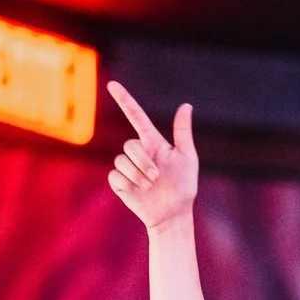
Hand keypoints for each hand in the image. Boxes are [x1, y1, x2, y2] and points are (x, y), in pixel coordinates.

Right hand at [105, 81, 198, 229]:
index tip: (112, 85)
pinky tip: (138, 192)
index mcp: (153, 142)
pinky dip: (128, 184)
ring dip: (137, 175)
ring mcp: (128, 167)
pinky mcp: (119, 182)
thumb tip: (186, 105)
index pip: (136, 116)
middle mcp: (139, 152)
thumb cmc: (183, 186)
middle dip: (143, 162)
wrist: (173, 214)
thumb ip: (182, 132)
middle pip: (130, 145)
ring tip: (150, 187)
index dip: (124, 100)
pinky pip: (115, 176)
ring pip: (121, 161)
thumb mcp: (187, 158)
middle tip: (156, 177)